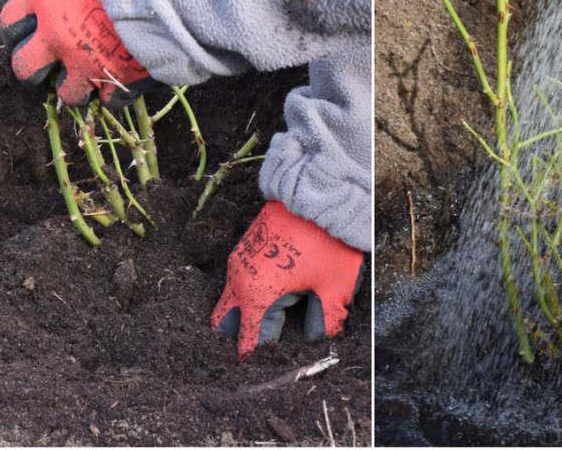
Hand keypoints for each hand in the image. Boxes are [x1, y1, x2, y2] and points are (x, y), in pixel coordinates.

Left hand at [0, 0, 153, 106]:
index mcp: (45, 0)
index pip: (10, 24)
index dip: (18, 34)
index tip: (31, 36)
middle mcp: (56, 36)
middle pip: (25, 67)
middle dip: (37, 72)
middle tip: (55, 67)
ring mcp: (85, 63)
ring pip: (67, 93)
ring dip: (79, 88)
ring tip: (96, 78)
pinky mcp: (117, 82)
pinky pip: (110, 100)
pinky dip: (118, 93)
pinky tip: (128, 81)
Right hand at [211, 201, 363, 360]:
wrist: (318, 191)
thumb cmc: (328, 239)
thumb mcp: (335, 288)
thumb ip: (324, 323)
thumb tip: (315, 342)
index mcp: (257, 294)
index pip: (248, 342)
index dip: (258, 360)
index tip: (266, 370)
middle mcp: (239, 278)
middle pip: (226, 323)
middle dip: (240, 338)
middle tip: (264, 347)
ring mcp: (238, 259)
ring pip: (231, 299)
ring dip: (246, 313)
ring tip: (273, 321)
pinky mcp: (245, 246)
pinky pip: (239, 278)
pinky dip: (249, 292)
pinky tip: (274, 292)